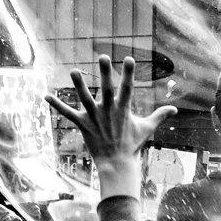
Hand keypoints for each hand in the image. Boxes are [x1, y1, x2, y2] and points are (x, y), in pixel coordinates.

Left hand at [46, 56, 175, 194]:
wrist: (117, 163)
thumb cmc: (132, 144)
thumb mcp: (147, 128)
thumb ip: (160, 116)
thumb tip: (175, 109)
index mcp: (123, 110)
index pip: (128, 88)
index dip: (128, 73)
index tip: (128, 58)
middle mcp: (108, 112)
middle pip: (106, 89)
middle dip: (105, 73)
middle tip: (103, 57)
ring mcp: (95, 118)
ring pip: (85, 99)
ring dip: (79, 86)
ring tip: (74, 71)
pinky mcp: (83, 126)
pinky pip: (68, 114)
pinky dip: (57, 105)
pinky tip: (45, 95)